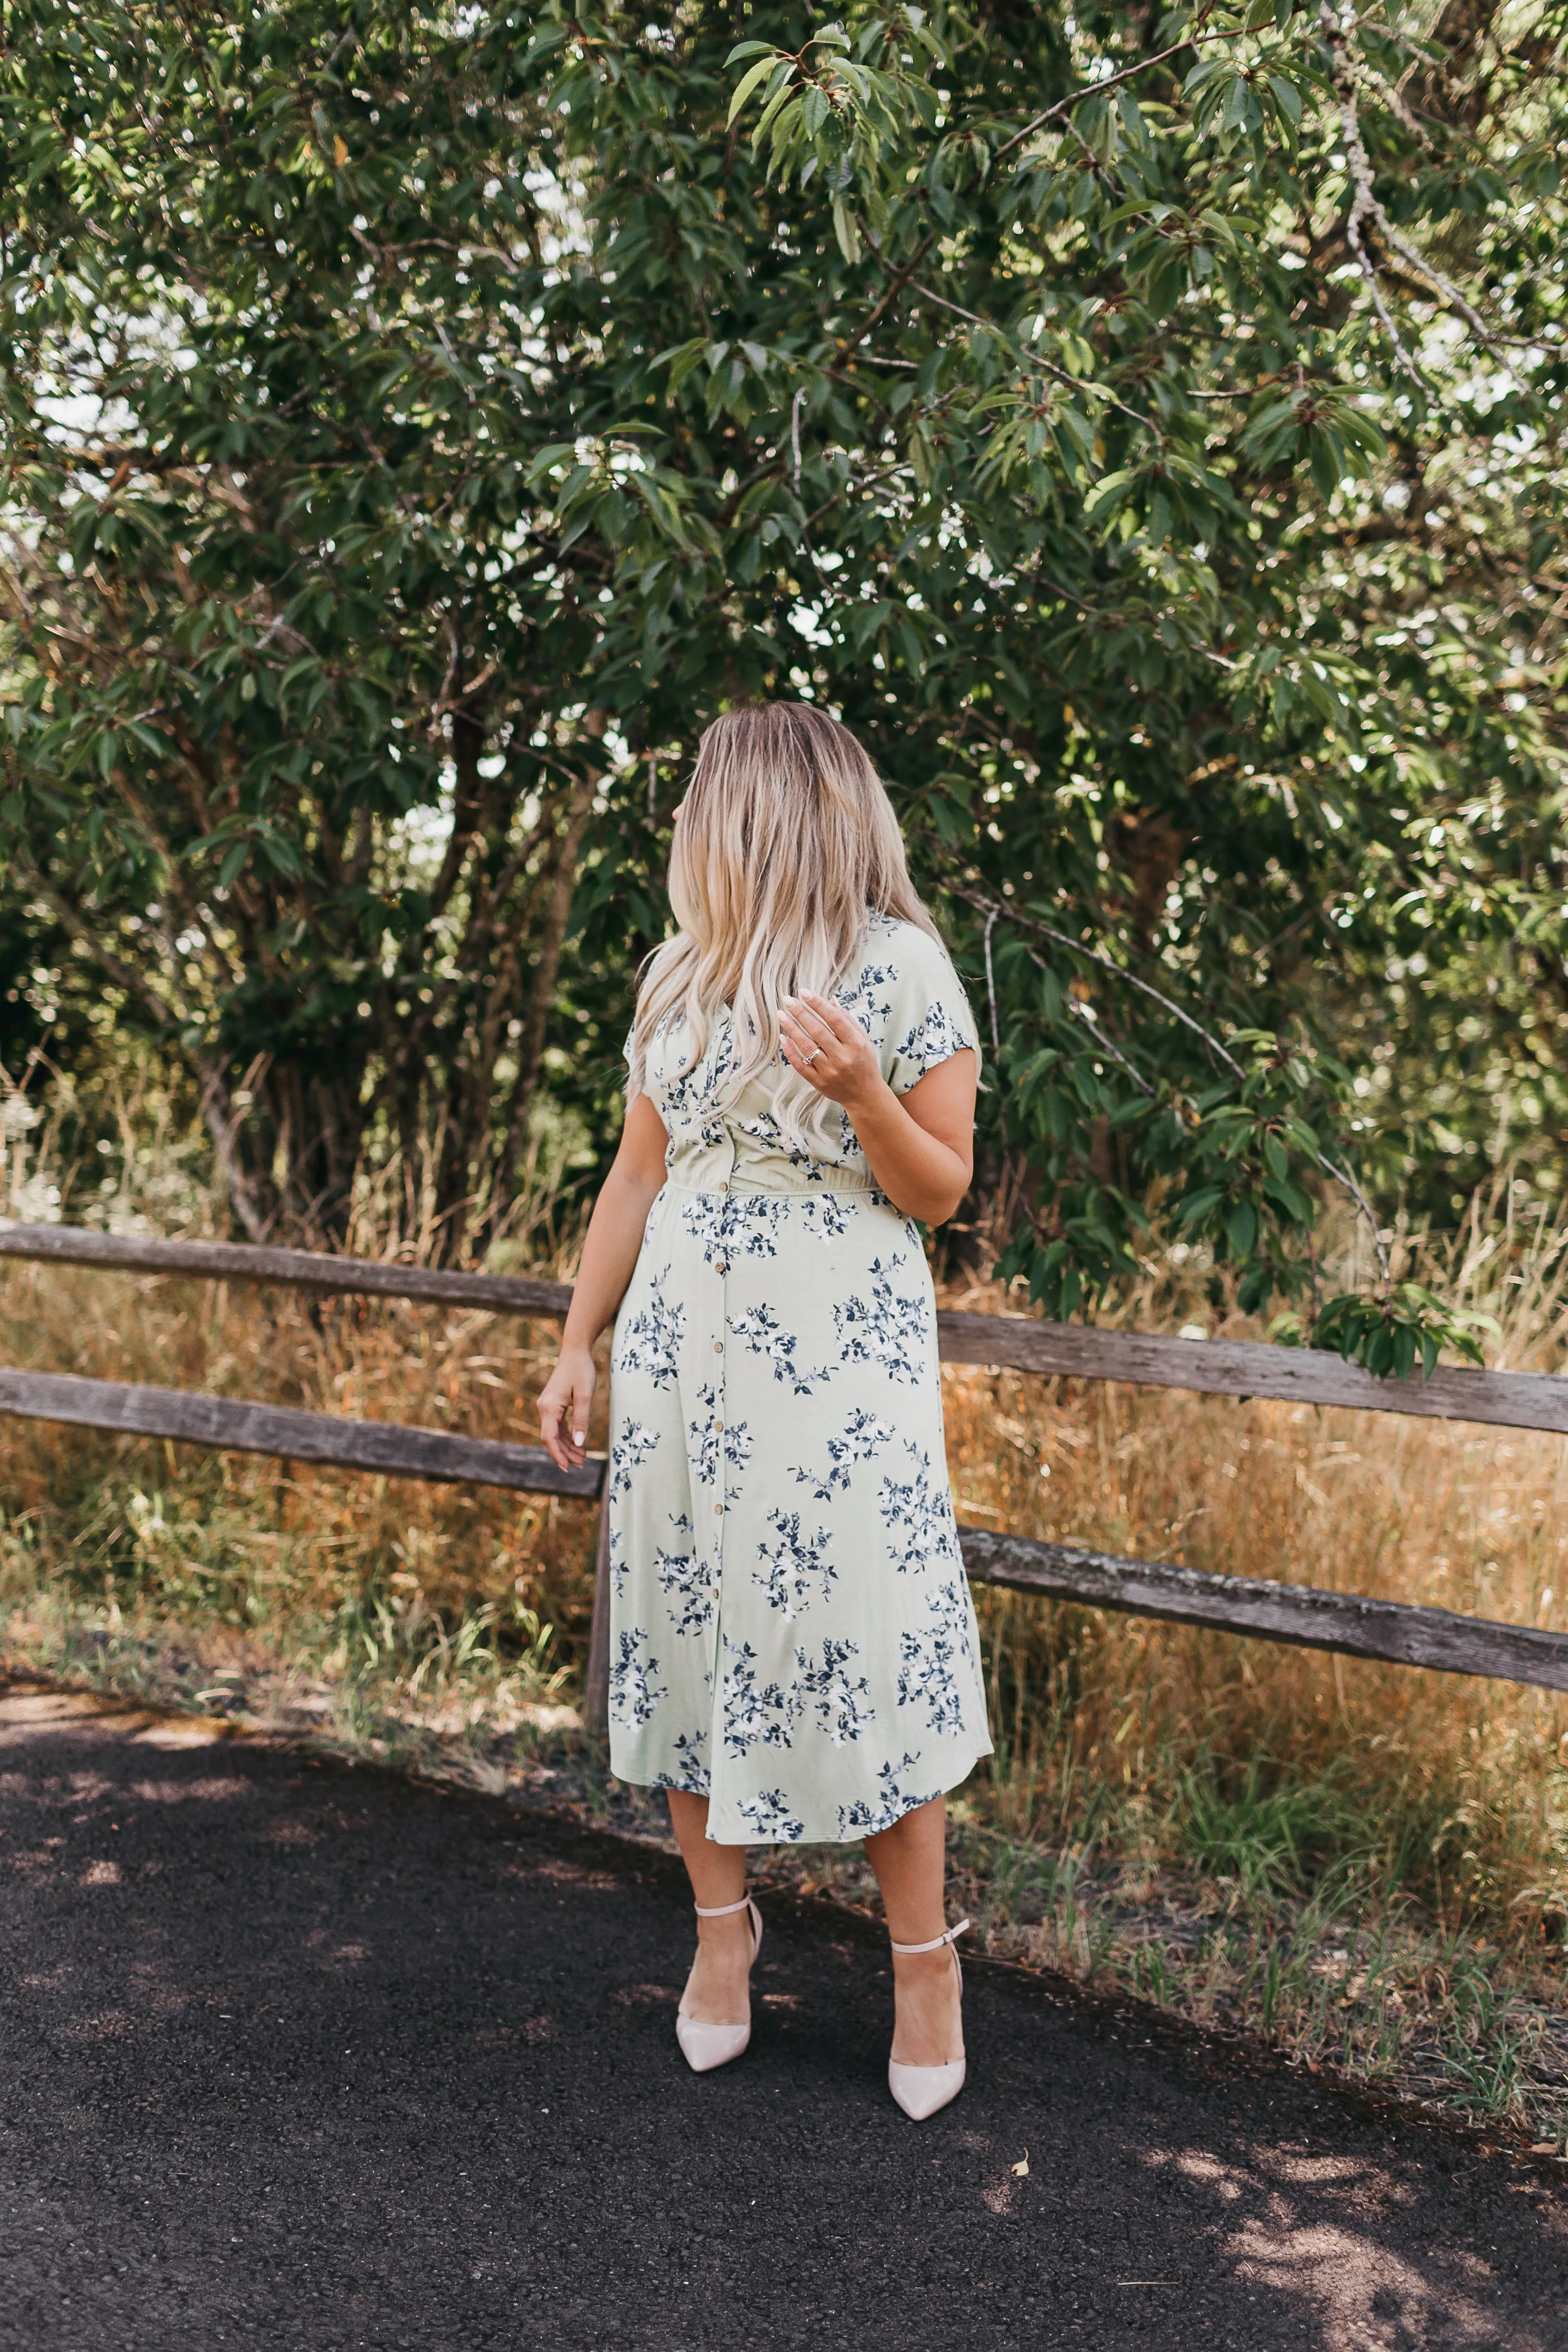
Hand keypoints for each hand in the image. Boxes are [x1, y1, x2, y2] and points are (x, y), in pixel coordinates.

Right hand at [537, 1345, 595, 1470]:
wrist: (575, 1351)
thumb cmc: (581, 1370)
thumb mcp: (585, 1396)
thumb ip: (581, 1420)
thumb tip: (579, 1443)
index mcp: (549, 1407)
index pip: (549, 1438)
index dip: (558, 1454)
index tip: (567, 1467)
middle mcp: (544, 1408)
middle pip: (551, 1438)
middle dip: (565, 1453)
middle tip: (581, 1464)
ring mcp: (547, 1406)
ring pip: (554, 1433)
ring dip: (567, 1446)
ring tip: (582, 1457)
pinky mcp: (552, 1404)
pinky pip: (556, 1425)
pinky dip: (566, 1436)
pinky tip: (577, 1443)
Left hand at [779, 991, 883, 1111]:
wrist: (865, 1096)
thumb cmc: (865, 1063)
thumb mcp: (864, 1040)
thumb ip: (848, 1020)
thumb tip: (831, 1000)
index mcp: (856, 1044)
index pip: (834, 1019)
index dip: (818, 1004)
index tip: (804, 992)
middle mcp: (842, 1057)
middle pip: (818, 1031)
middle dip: (801, 1013)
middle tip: (788, 999)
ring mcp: (829, 1071)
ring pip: (807, 1046)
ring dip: (792, 1029)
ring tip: (782, 1015)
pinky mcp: (819, 1082)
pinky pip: (800, 1065)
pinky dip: (790, 1051)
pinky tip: (783, 1038)